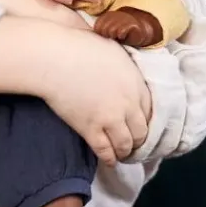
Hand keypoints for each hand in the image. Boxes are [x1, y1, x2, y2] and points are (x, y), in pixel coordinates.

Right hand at [37, 30, 151, 167]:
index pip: (150, 109)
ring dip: (125, 151)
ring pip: (125, 144)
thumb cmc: (79, 45)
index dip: (145, 119)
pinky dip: (108, 158)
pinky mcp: (91, 129)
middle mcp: (128, 102)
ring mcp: (111, 118)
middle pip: (141, 130)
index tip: (139, 124)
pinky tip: (108, 161)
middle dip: (138, 139)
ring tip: (121, 154)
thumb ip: (123, 64)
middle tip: (132, 143)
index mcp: (136, 81)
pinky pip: (105, 150)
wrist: (55, 57)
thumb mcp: (113, 49)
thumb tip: (121, 66)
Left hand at [93, 8, 161, 48]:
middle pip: (103, 30)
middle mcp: (115, 15)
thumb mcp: (108, 29)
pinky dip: (121, 36)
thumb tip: (90, 36)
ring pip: (111, 31)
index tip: (106, 36)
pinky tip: (123, 36)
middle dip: (107, 36)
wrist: (138, 31)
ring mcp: (124, 18)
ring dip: (114, 36)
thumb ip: (100, 29)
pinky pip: (121, 32)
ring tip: (118, 36)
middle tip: (113, 37)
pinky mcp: (131, 24)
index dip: (100, 34)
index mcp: (107, 15)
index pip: (97, 27)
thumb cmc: (120, 32)